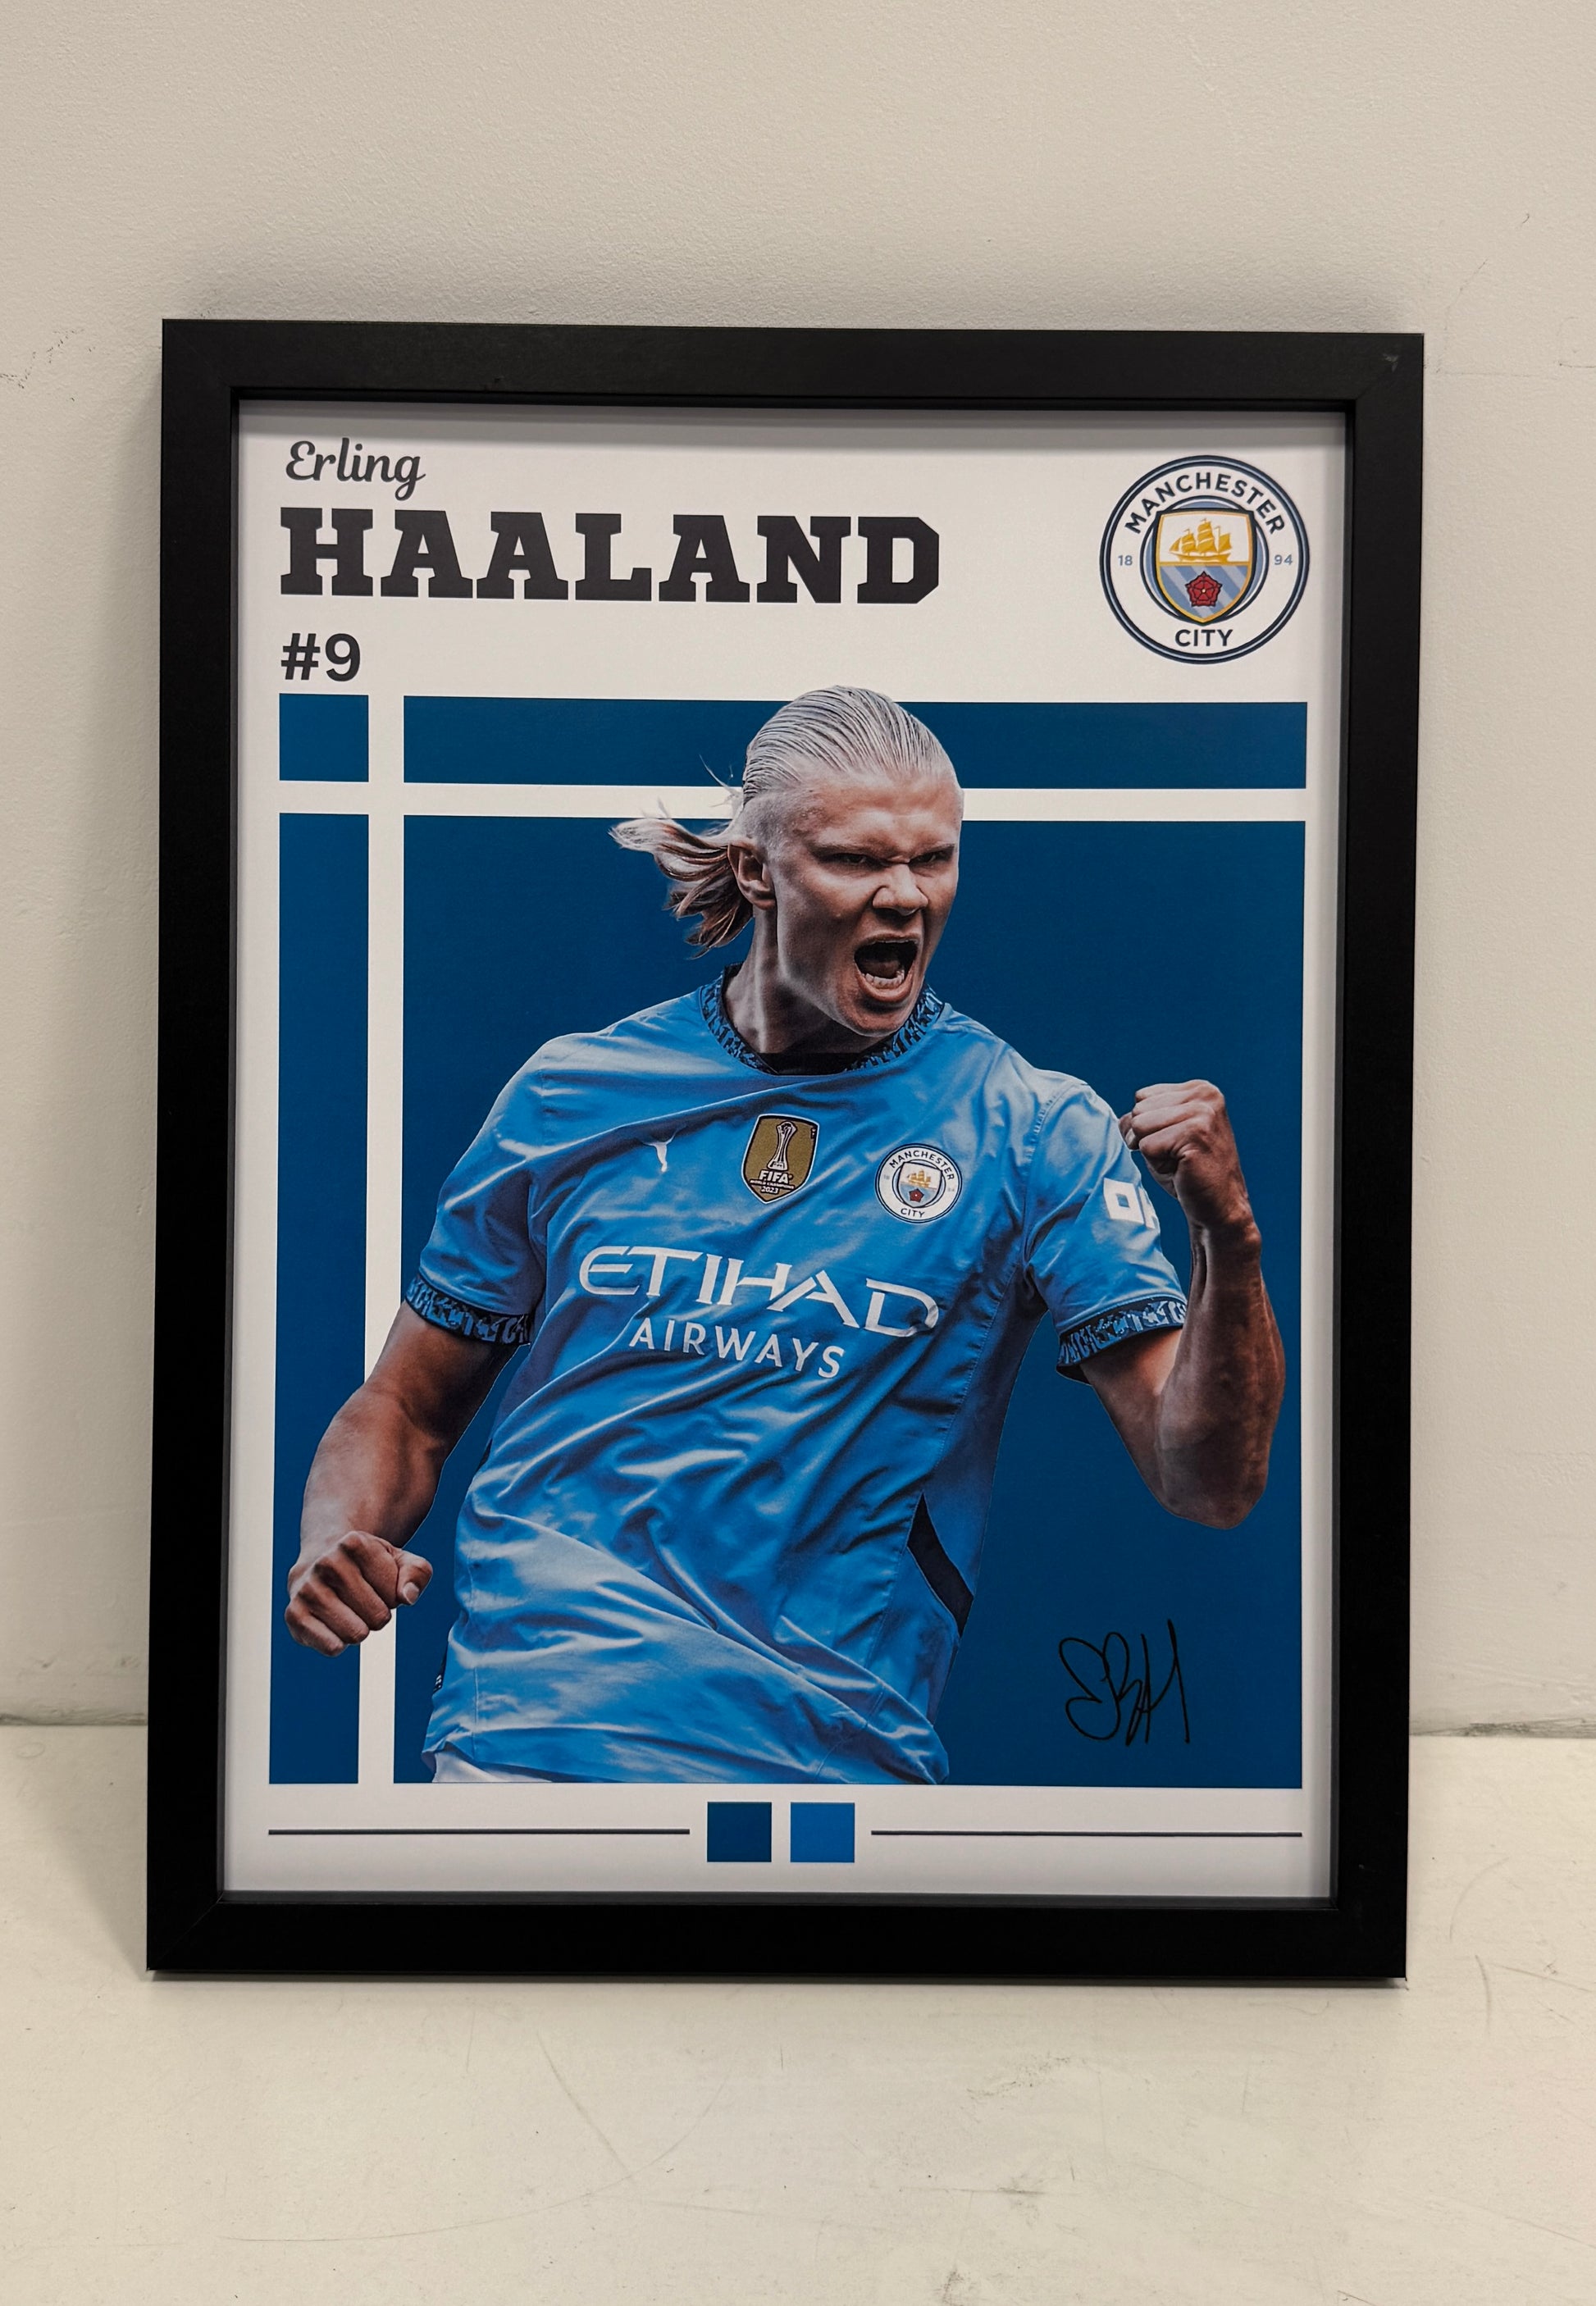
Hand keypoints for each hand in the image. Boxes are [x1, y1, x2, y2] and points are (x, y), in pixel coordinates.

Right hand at [285, 1531, 432, 1654]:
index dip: (392, 1595)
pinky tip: (332, 1623)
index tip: (377, 1583)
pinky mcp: (294, 1615)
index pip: (396, 1594)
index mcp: (354, 1544)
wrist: (320, 1562)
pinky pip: (332, 1647)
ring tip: (348, 1608)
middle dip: (377, 1614)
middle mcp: (326, 1563)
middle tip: (362, 1599)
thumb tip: (407, 1596)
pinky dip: (339, 1643)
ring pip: (356, 1634)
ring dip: (359, 1628)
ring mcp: (307, 1590)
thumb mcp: (399, 1560)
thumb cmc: (367, 1565)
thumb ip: (417, 1573)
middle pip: (378, 1617)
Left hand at [1119, 1080, 1255, 1240]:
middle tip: (1177, 1155)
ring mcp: (1202, 1112)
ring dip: (1152, 1152)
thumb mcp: (1161, 1134)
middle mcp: (1204, 1094)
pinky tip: (1182, 1170)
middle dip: (1148, 1138)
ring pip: (1140, 1127)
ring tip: (1179, 1161)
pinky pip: (1147, 1146)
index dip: (1147, 1126)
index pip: (1141, 1097)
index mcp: (1199, 1088)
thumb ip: (1142, 1117)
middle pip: (1138, 1110)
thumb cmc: (1186, 1172)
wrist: (1218, 1207)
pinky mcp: (1195, 1134)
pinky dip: (1157, 1164)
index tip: (1174, 1142)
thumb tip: (1123, 1120)